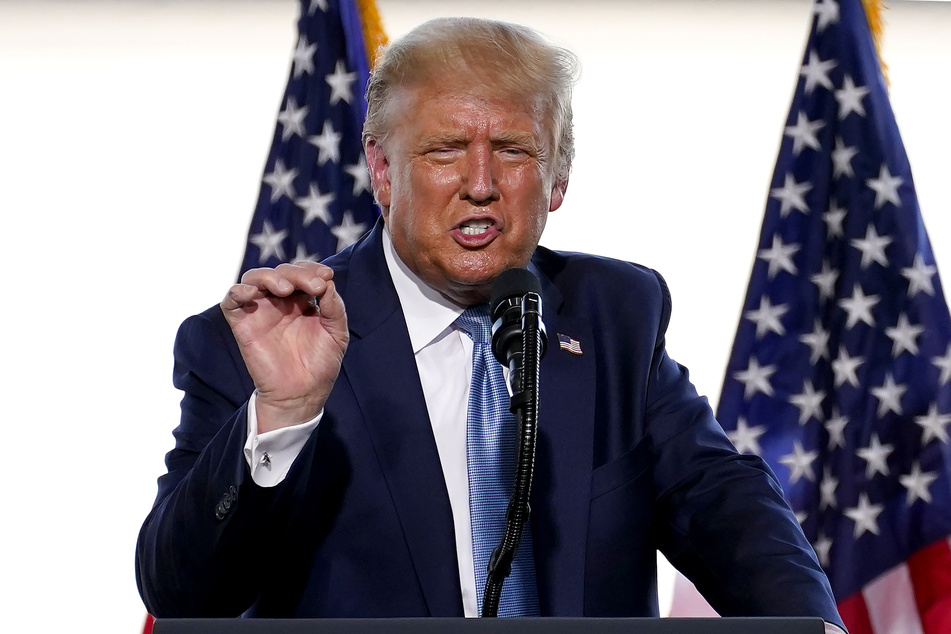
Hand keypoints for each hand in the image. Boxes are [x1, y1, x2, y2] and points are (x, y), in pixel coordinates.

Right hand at [220, 261, 348, 432]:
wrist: (302, 393)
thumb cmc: (320, 363)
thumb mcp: (336, 333)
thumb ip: (334, 307)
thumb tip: (328, 282)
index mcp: (302, 299)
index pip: (303, 272)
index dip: (313, 269)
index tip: (326, 276)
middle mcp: (279, 301)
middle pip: (282, 271)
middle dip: (298, 273)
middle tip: (314, 286)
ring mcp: (260, 310)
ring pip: (255, 277)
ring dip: (270, 276)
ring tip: (285, 288)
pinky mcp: (242, 324)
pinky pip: (231, 299)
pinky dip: (238, 290)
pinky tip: (252, 292)